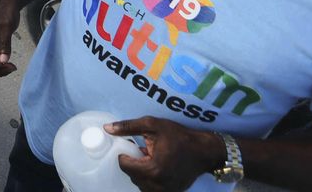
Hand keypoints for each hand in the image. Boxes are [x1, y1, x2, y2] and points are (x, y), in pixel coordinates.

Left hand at [106, 117, 225, 191]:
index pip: (124, 165)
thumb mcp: (153, 126)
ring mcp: (165, 191)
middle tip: (144, 151)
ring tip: (151, 159)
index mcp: (152, 169)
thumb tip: (107, 129)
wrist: (204, 151)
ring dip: (141, 172)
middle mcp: (158, 185)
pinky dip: (150, 178)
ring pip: (141, 184)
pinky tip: (158, 167)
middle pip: (132, 175)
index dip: (125, 154)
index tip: (132, 147)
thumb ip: (128, 127)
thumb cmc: (179, 137)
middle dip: (134, 163)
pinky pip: (151, 188)